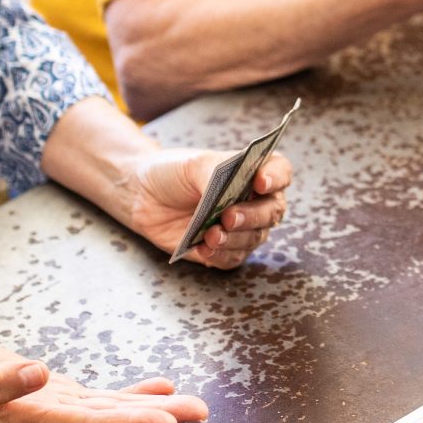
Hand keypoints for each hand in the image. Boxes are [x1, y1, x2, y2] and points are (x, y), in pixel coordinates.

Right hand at [0, 333, 209, 422]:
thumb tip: (37, 375)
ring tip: (192, 406)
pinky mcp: (52, 392)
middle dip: (155, 418)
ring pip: (110, 409)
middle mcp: (46, 416)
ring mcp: (51, 405)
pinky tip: (159, 387)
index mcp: (27, 417)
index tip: (166, 421)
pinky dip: (129, 392)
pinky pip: (99, 396)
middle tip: (198, 413)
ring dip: (152, 408)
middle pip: (110, 421)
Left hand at [124, 147, 292, 267]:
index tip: (260, 181)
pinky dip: (221, 255)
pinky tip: (204, 249)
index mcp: (252, 171)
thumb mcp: (194, 163)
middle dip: (253, 216)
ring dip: (235, 239)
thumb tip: (226, 191)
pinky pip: (233, 258)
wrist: (143, 195)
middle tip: (229, 216)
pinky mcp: (223, 250)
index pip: (280, 172)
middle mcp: (253, 201)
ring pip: (254, 238)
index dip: (276, 177)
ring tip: (211, 235)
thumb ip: (215, 172)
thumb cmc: (173, 172)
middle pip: (271, 211)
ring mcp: (240, 228)